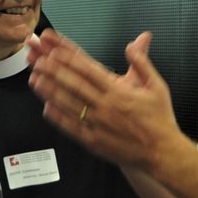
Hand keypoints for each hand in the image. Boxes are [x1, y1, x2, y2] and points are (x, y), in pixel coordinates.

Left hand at [27, 29, 183, 171]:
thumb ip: (143, 64)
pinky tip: (46, 108)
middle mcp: (105, 108)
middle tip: (38, 61)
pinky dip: (59, 118)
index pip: (89, 72)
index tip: (55, 51)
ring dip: (51, 92)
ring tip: (35, 79)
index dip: (70, 60)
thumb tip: (134, 44)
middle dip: (54, 72)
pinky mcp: (94, 142)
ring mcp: (98, 125)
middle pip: (74, 86)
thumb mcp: (157, 87)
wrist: (162, 153)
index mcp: (118, 93)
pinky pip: (72, 128)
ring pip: (69, 105)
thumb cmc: (159, 120)